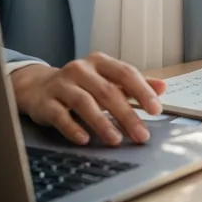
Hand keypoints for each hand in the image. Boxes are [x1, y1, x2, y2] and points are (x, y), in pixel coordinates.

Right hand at [11, 53, 166, 145]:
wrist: (38, 86)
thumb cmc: (81, 84)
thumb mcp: (107, 80)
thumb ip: (134, 84)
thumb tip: (163, 87)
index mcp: (100, 62)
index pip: (126, 73)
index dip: (142, 91)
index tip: (156, 109)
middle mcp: (81, 69)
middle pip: (108, 91)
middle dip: (127, 115)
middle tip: (141, 135)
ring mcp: (62, 84)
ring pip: (85, 103)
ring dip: (102, 123)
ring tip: (116, 140)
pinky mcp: (46, 102)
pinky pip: (60, 116)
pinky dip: (73, 128)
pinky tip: (84, 139)